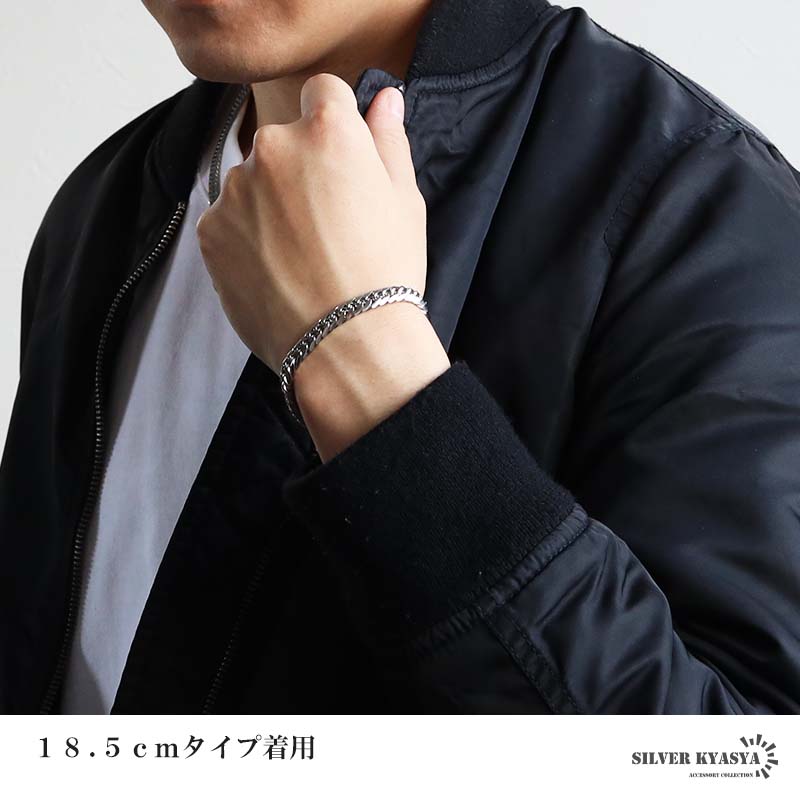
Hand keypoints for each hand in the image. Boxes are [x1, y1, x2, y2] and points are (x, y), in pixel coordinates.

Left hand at [196, 73, 449, 460]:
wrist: (346, 344)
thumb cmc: (385, 275)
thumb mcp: (404, 202)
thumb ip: (388, 141)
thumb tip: (384, 98)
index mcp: (328, 130)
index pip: (323, 92)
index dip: (336, 125)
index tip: (342, 162)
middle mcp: (273, 146)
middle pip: (284, 141)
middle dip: (301, 169)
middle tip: (327, 224)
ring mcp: (235, 189)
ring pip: (253, 182)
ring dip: (270, 204)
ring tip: (301, 256)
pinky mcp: (210, 230)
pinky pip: (228, 220)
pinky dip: (246, 238)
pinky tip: (276, 271)